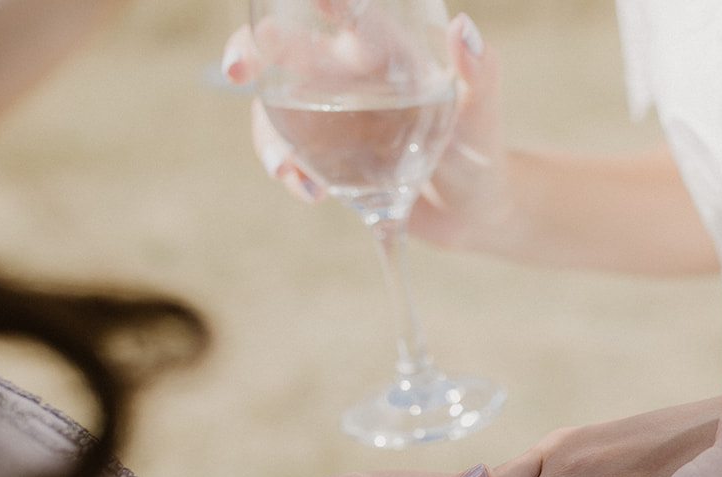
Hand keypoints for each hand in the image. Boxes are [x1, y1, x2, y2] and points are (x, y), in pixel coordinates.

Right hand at [221, 11, 513, 248]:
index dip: (324, 1)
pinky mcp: (325, 156)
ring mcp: (332, 116)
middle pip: (287, 49)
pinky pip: (288, 154)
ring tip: (286, 170)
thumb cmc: (482, 150)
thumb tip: (467, 28)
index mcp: (388, 54)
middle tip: (238, 69)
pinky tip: (310, 193)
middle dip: (253, 51)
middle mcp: (351, 76)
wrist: (473, 209)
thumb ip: (481, 73)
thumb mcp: (483, 115)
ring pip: (276, 106)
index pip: (350, 15)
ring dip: (268, 133)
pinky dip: (288, 171)